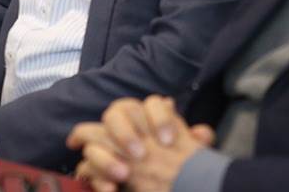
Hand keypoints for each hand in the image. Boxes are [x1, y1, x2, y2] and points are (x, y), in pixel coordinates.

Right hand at [68, 96, 212, 191]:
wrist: (165, 185)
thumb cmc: (174, 166)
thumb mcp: (189, 157)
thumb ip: (195, 143)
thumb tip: (202, 134)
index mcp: (148, 118)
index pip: (151, 104)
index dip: (159, 118)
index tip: (169, 140)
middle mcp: (124, 128)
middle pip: (114, 114)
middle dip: (124, 132)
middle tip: (139, 155)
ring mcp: (107, 147)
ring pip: (90, 136)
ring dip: (105, 157)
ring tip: (123, 175)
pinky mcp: (96, 170)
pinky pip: (86, 168)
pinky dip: (98, 178)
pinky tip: (111, 189)